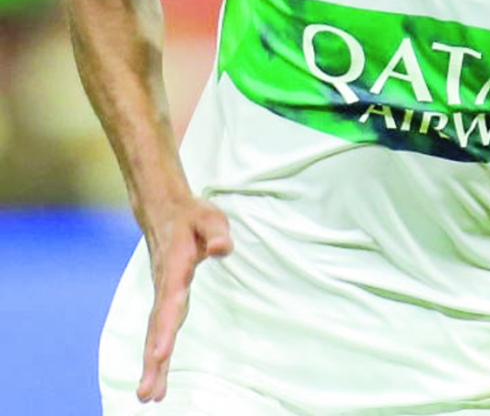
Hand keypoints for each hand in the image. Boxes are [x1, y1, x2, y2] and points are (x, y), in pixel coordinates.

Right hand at [137, 198, 232, 402]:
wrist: (163, 210)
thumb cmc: (192, 216)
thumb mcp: (209, 217)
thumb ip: (217, 233)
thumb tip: (223, 248)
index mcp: (175, 267)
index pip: (170, 301)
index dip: (165, 328)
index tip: (161, 353)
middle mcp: (164, 286)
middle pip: (157, 327)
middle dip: (154, 360)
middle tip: (148, 393)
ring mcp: (162, 294)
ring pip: (154, 333)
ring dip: (152, 365)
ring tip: (149, 396)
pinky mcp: (164, 299)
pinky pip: (157, 330)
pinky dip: (155, 355)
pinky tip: (155, 379)